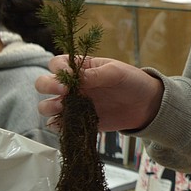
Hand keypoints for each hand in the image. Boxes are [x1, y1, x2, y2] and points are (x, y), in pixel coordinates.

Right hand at [36, 55, 163, 132]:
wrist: (146, 105)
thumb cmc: (132, 82)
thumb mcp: (116, 72)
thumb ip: (94, 74)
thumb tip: (73, 76)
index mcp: (80, 68)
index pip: (57, 64)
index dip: (58, 69)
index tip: (68, 76)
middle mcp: (72, 86)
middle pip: (44, 84)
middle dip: (47, 86)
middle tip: (63, 92)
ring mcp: (73, 104)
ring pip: (47, 106)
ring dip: (49, 107)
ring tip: (62, 108)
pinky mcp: (77, 121)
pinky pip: (59, 125)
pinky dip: (58, 126)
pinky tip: (66, 125)